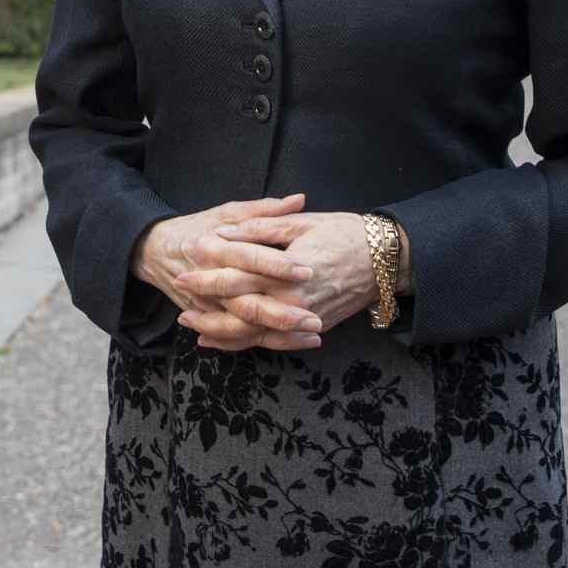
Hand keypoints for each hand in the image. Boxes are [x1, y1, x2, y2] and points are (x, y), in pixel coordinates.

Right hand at [131, 194, 325, 352]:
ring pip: (243, 327)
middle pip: (246, 302)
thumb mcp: (226, 212)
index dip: (277, 265)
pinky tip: (293, 343)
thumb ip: (264, 210)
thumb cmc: (197, 227)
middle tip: (315, 318)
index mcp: (212, 247)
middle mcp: (206, 278)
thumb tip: (300, 200)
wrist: (155, 251)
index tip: (308, 271)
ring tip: (313, 336)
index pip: (248, 258)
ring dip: (279, 335)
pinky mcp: (205, 319)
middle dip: (282, 314)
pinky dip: (264, 343)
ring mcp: (204, 304)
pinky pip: (236, 338)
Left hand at [176, 211, 383, 351]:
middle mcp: (294, 301)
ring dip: (223, 333)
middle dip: (208, 305)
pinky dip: (249, 344)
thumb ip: (259, 228)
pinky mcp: (313, 328)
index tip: (186, 263)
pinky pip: (275, 342)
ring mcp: (304, 319)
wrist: (386, 260)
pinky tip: (230, 342)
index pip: (239, 274)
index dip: (209, 270)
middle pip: (241, 309)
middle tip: (181, 301)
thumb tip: (222, 233)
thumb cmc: (344, 233)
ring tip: (195, 328)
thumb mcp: (301, 223)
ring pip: (255, 334)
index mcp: (288, 271)